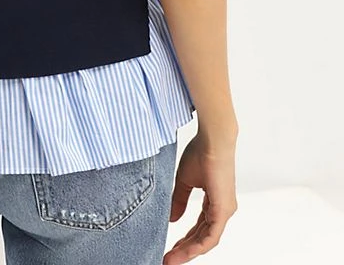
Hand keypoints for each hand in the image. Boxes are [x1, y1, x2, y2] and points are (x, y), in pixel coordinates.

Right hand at [162, 134, 237, 263]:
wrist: (212, 139)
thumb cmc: (202, 152)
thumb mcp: (185, 180)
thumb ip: (179, 200)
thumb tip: (172, 219)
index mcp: (215, 201)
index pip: (199, 227)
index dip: (185, 239)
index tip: (170, 248)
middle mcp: (222, 209)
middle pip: (202, 237)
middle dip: (184, 249)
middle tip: (167, 259)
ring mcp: (224, 210)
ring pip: (206, 240)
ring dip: (188, 251)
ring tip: (171, 259)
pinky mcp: (224, 210)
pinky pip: (211, 236)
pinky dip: (198, 246)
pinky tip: (185, 252)